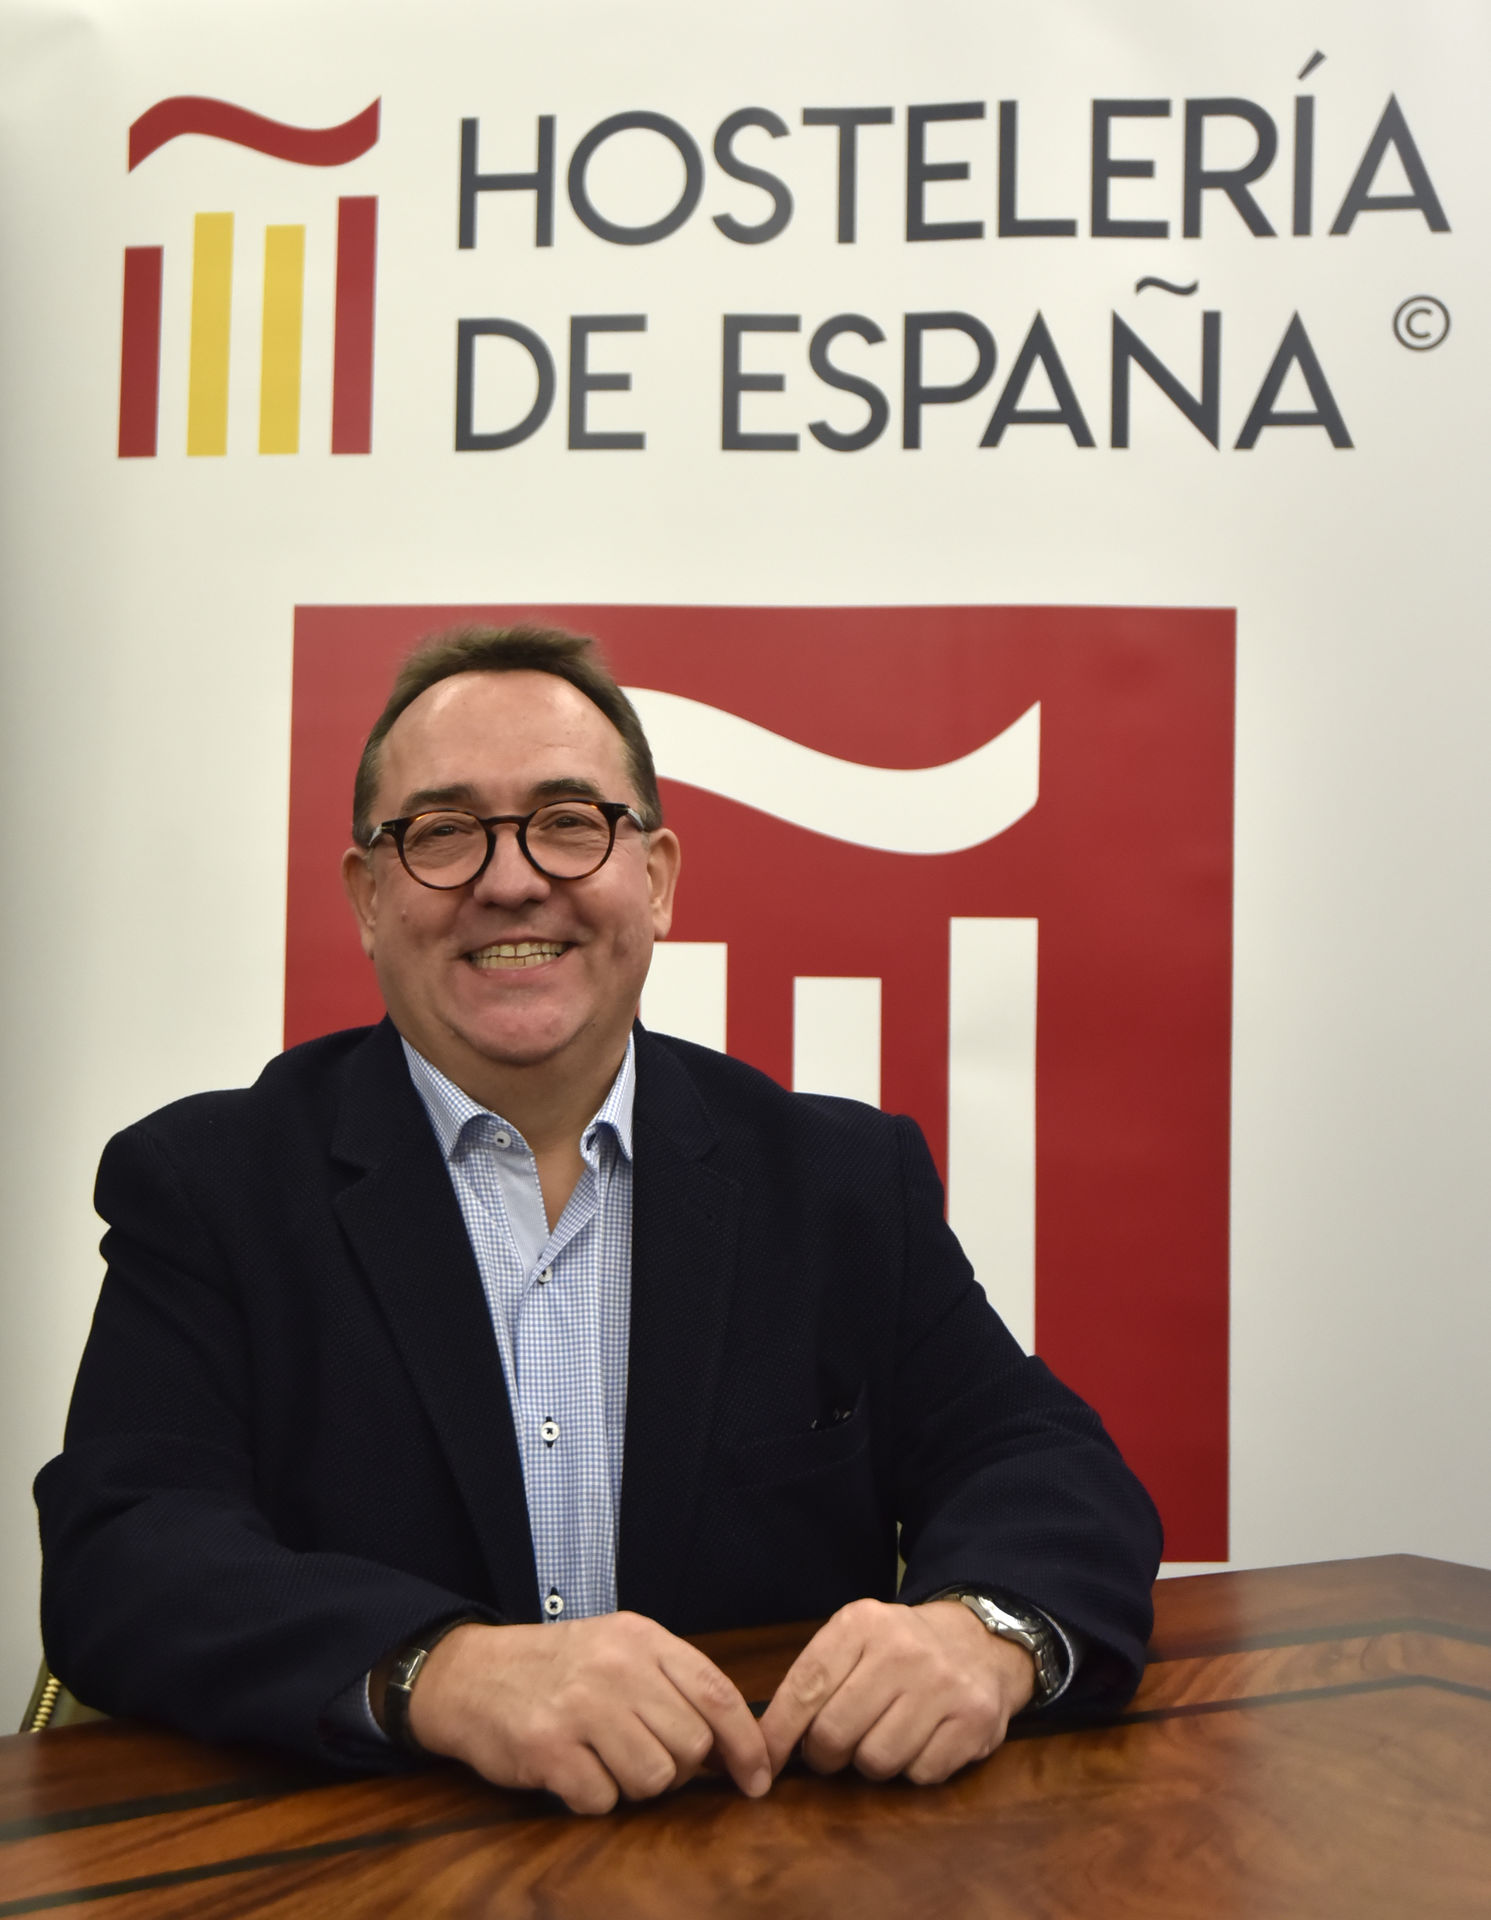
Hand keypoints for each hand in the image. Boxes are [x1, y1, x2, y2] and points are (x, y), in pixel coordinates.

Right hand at [402, 1613, 772, 1814]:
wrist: (471, 1674)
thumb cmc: (557, 1668)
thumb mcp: (619, 1648)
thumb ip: (673, 1684)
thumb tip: (734, 1745)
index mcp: (641, 1638)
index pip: (717, 1693)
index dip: (747, 1742)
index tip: (758, 1777)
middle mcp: (616, 1667)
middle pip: (691, 1745)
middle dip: (678, 1767)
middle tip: (644, 1756)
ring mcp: (581, 1706)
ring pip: (654, 1778)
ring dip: (636, 1785)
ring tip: (606, 1761)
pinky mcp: (548, 1748)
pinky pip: (603, 1800)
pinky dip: (593, 1797)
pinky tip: (574, 1771)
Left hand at [758, 1597, 1034, 1785]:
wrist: (979, 1642)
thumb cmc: (900, 1650)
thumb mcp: (855, 1640)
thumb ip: (815, 1680)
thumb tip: (765, 1743)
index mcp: (862, 1623)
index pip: (806, 1686)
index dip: (779, 1733)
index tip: (763, 1762)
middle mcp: (902, 1649)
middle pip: (835, 1734)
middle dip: (826, 1754)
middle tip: (835, 1748)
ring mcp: (942, 1685)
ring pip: (876, 1761)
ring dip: (872, 1763)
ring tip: (884, 1736)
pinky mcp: (974, 1719)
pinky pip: (920, 1775)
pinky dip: (913, 1769)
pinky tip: (921, 1741)